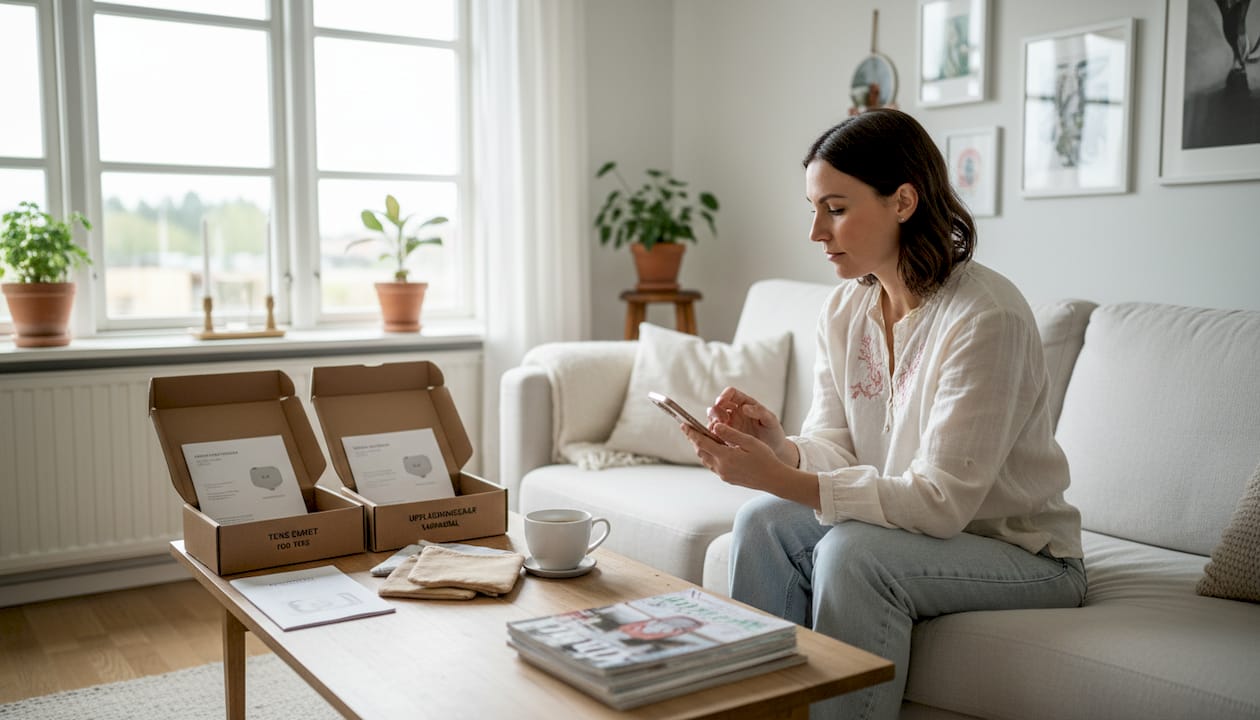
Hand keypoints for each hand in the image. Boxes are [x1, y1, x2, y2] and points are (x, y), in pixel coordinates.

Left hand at [680, 421, 818, 509]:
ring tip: (701, 438)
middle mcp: (722, 467)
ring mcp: (724, 475)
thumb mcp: (749, 442)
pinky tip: (714, 450)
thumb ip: (730, 434)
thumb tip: (714, 426)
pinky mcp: (728, 479)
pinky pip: (713, 466)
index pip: (702, 442)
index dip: (691, 433)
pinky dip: (710, 456)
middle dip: (694, 440)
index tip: (683, 425)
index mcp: (726, 456)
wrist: (774, 480)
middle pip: (701, 451)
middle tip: (690, 429)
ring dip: (702, 448)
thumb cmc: (765, 458)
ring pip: (706, 460)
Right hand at [707, 387, 794, 465]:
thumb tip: (744, 407)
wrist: (775, 450)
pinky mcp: (726, 436)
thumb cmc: (773, 432)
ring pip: (713, 418)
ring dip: (713, 422)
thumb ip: (759, 412)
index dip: (724, 395)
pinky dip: (713, 434)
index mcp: (745, 403)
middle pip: (718, 405)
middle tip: (722, 420)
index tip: (721, 402)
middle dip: (716, 410)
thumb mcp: (771, 421)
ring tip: (719, 431)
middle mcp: (735, 411)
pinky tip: (717, 439)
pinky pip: (714, 432)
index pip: (731, 393)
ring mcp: (729, 424)